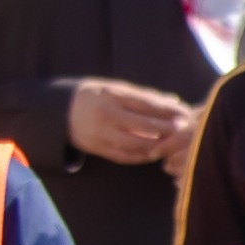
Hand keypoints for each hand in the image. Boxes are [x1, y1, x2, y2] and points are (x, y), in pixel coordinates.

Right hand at [64, 78, 197, 164]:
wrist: (59, 111)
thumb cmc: (94, 96)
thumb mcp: (115, 88)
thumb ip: (143, 95)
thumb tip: (173, 100)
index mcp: (112, 94)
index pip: (146, 102)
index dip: (168, 109)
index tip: (185, 112)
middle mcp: (107, 113)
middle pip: (144, 124)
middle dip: (167, 128)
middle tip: (184, 130)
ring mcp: (101, 132)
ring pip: (136, 143)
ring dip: (157, 145)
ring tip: (171, 143)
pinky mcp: (98, 148)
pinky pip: (125, 156)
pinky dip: (142, 156)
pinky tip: (154, 154)